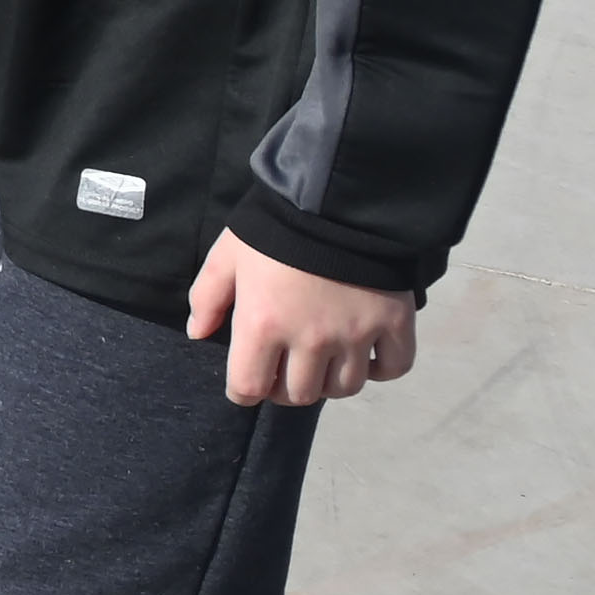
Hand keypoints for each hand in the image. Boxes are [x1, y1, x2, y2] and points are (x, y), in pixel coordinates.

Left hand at [186, 233, 415, 407]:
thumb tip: (199, 333)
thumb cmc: (274, 228)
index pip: (248, 388)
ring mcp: (356, 336)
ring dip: (328, 382)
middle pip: (298, 395)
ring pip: (343, 388)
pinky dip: (379, 370)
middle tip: (284, 369)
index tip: (247, 381)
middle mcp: (310, 341)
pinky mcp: (395, 324)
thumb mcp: (227, 256)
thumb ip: (207, 297)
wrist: (337, 199)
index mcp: (263, 326)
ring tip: (322, 362)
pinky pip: (394, 368)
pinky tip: (365, 356)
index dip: (242, 390)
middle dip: (284, 388)